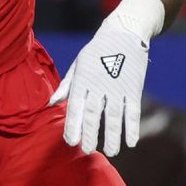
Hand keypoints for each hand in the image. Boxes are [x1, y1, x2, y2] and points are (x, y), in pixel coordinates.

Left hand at [49, 20, 148, 156]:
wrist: (123, 34)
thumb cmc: (96, 51)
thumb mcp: (78, 64)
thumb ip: (66, 86)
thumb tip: (51, 104)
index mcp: (83, 79)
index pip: (75, 107)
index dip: (73, 126)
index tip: (71, 142)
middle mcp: (98, 85)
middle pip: (93, 114)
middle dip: (90, 134)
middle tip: (87, 150)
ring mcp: (117, 87)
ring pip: (114, 117)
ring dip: (112, 136)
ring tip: (110, 152)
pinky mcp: (133, 88)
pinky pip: (133, 111)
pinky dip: (132, 127)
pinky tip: (131, 142)